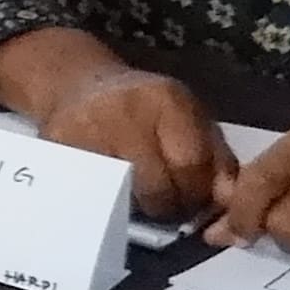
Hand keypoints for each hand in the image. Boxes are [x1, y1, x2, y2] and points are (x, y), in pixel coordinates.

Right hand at [0, 35, 232, 218]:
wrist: (77, 84)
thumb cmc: (144, 107)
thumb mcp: (189, 119)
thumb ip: (216, 158)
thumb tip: (231, 199)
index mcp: (167, 99)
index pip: (190, 164)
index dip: (195, 192)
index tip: (193, 199)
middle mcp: (126, 109)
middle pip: (156, 185)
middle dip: (167, 205)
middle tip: (166, 205)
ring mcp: (87, 127)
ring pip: (123, 194)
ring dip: (135, 205)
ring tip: (139, 197)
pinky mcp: (58, 144)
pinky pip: (91, 189)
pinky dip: (104, 197)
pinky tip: (110, 188)